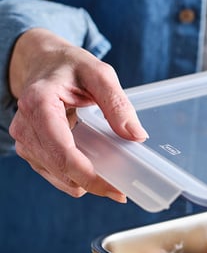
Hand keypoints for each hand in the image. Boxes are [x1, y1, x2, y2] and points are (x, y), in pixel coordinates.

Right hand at [8, 28, 147, 200]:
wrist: (43, 62)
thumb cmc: (70, 66)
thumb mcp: (100, 74)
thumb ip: (118, 104)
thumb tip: (136, 136)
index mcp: (39, 105)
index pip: (62, 152)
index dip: (89, 176)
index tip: (116, 189)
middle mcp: (25, 126)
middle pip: (61, 170)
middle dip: (92, 183)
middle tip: (122, 190)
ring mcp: (25, 140)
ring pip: (58, 177)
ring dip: (84, 182)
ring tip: (111, 177)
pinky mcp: (30, 149)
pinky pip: (54, 174)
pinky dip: (75, 177)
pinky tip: (94, 170)